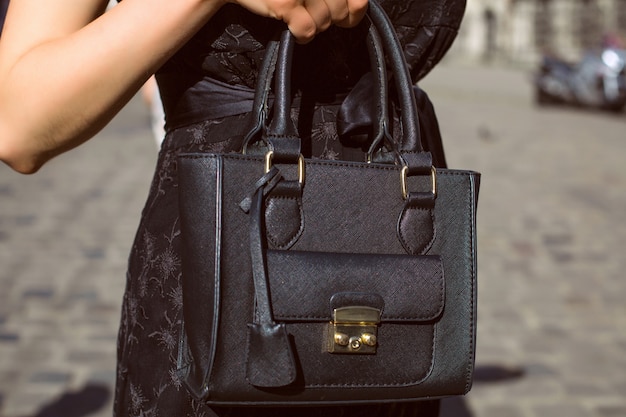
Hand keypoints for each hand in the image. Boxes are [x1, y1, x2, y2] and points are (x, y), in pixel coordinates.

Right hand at [231, 0, 368, 42]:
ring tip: (295, 11)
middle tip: (307, 7)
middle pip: (340, 11)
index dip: (352, 8)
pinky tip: (290, 25)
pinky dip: (300, 35)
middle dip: (326, 16)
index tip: (339, 9)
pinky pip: (308, 31)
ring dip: (311, 24)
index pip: (355, 0)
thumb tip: (359, 7)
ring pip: (324, 22)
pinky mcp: (286, 2)